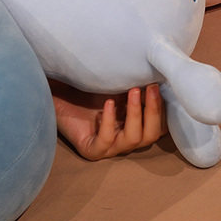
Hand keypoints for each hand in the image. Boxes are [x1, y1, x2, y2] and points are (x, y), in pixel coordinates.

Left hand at [49, 80, 166, 160]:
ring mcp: (109, 147)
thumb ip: (135, 83)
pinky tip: (109, 103)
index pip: (159, 124)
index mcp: (134, 124)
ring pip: (134, 139)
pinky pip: (106, 140)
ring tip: (133, 91)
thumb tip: (159, 70)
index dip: (164, 107)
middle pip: (152, 134)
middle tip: (152, 87)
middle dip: (155, 110)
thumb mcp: (115, 84)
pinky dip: (110, 121)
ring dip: (137, 114)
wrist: (56, 92)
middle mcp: (124, 138)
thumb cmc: (86, 87)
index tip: (162, 83)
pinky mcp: (91, 150)